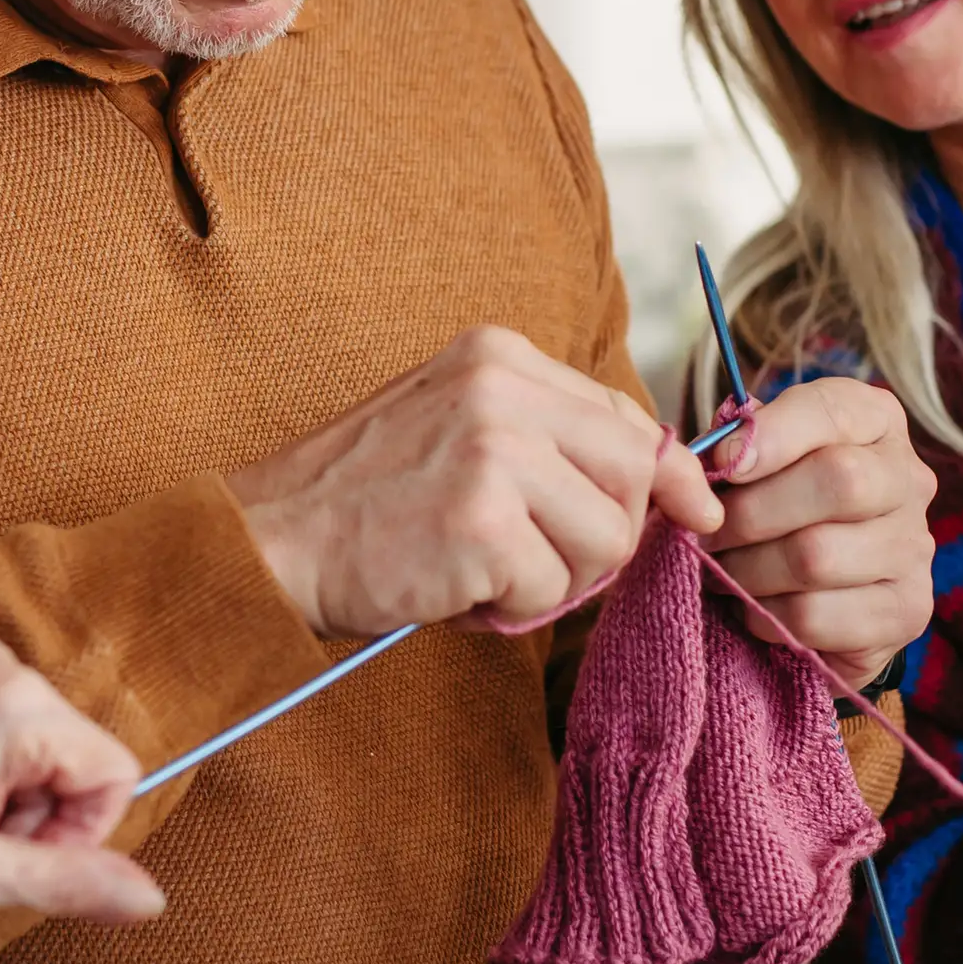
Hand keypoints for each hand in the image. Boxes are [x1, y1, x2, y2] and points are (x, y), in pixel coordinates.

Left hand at [0, 639, 163, 924]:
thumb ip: (68, 881)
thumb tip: (151, 898)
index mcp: (18, 704)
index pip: (115, 774)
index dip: (78, 835)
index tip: (11, 860)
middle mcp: (1, 667)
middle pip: (77, 762)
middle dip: (36, 820)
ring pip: (40, 754)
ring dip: (4, 805)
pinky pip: (2, 735)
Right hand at [223, 325, 721, 636]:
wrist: (268, 541)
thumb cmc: (364, 501)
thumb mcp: (459, 430)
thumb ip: (550, 440)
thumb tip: (671, 484)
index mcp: (500, 355)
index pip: (626, 415)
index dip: (667, 475)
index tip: (695, 511)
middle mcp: (502, 387)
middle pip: (633, 474)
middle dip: (608, 537)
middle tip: (541, 562)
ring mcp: (493, 450)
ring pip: (606, 538)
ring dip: (556, 579)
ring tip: (482, 571)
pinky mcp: (481, 521)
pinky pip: (551, 589)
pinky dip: (510, 608)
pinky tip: (454, 587)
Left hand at [700, 379, 935, 688]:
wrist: (817, 587)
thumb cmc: (776, 503)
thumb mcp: (758, 455)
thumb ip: (738, 443)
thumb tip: (722, 456)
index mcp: (875, 421)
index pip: (833, 410)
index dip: (773, 435)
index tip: (722, 463)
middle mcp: (908, 478)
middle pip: (839, 482)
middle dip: (751, 512)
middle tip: (705, 534)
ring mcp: (915, 548)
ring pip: (817, 557)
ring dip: (747, 571)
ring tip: (722, 572)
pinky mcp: (906, 611)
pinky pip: (815, 616)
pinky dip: (766, 615)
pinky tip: (756, 607)